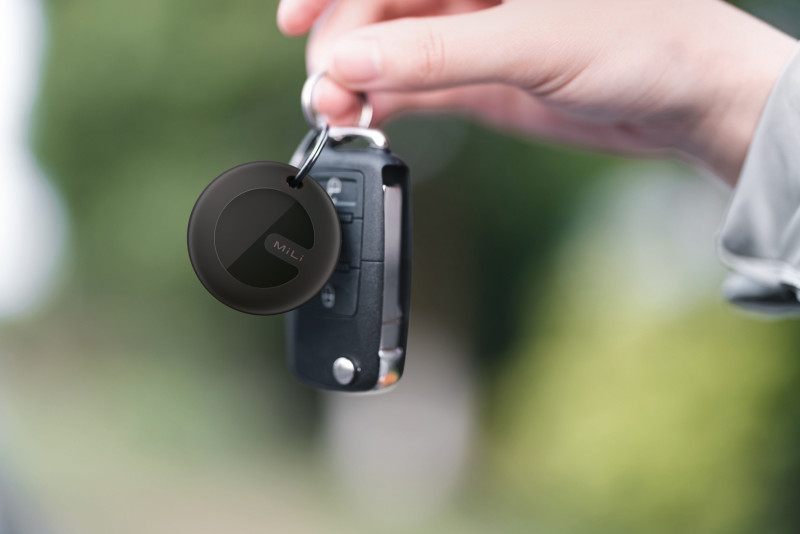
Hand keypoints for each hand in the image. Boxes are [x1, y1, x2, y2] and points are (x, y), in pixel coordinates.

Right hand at [277, 0, 796, 184]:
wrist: (687, 100)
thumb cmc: (642, 42)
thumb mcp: (531, 43)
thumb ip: (434, 55)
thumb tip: (347, 62)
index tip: (297, 23)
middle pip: (382, 6)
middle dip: (344, 45)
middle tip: (325, 91)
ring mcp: (475, 29)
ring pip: (392, 47)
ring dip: (356, 79)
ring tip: (333, 112)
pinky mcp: (479, 74)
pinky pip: (415, 83)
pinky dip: (383, 102)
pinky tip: (361, 118)